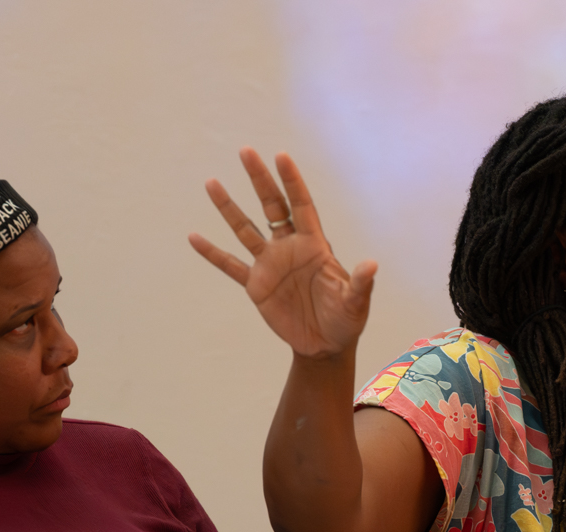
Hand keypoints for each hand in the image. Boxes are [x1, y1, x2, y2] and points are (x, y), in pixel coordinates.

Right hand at [189, 148, 375, 359]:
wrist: (325, 345)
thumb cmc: (345, 320)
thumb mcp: (355, 303)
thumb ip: (359, 283)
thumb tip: (372, 265)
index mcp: (314, 245)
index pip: (302, 205)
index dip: (292, 182)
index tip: (280, 156)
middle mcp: (289, 247)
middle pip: (272, 206)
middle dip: (260, 179)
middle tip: (246, 152)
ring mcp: (270, 264)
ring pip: (245, 229)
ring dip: (228, 208)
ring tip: (211, 183)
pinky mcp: (256, 285)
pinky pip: (230, 265)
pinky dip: (212, 253)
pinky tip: (193, 237)